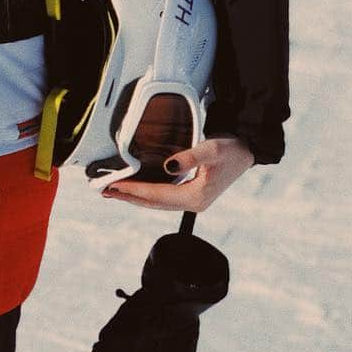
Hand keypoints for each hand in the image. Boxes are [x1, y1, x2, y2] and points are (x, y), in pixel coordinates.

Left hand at [101, 135, 253, 212]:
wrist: (247, 149)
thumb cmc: (232, 148)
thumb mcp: (213, 149)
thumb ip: (191, 156)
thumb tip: (168, 165)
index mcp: (196, 197)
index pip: (157, 195)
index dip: (134, 191)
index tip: (114, 186)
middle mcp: (193, 202)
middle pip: (154, 202)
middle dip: (129, 197)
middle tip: (104, 191)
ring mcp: (192, 199)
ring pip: (157, 201)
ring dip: (135, 197)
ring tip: (113, 191)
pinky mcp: (192, 192)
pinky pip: (163, 196)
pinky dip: (146, 193)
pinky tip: (136, 188)